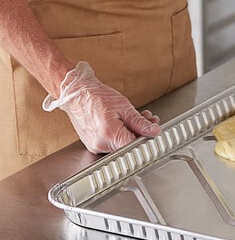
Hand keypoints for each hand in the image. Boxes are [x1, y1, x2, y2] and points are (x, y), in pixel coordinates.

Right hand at [42, 61, 160, 153]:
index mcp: (110, 135)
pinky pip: (112, 143)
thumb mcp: (124, 107)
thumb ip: (140, 122)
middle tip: (148, 120)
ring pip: (122, 144)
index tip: (153, 130)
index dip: (147, 137)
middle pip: (129, 145)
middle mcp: (101, 144)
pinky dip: (121, 134)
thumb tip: (153, 131)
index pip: (136, 144)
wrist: (76, 93)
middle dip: (141, 132)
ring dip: (132, 132)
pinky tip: (124, 123)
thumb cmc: (96, 97)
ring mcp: (95, 146)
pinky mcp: (93, 144)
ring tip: (136, 117)